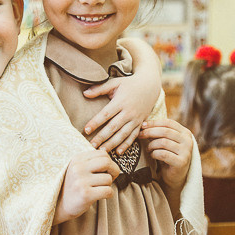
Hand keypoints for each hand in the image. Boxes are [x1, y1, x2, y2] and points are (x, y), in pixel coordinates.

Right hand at [54, 149, 120, 224]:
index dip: (109, 162)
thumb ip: (92, 162)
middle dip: (114, 171)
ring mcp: (81, 181)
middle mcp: (78, 168)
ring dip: (108, 185)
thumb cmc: (74, 186)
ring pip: (108, 179)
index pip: (103, 154)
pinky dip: (108, 194)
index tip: (106, 170)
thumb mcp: (78, 169)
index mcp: (77, 159)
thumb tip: (111, 160)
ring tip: (98, 189)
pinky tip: (100, 196)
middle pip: (107, 162)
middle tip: (110, 178)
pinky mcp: (86, 194)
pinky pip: (108, 191)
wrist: (60, 205)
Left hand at [83, 36, 161, 153]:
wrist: (150, 86)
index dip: (95, 122)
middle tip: (91, 145)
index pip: (106, 114)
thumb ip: (100, 88)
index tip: (86, 130)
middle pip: (113, 127)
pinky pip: (133, 136)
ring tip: (102, 151)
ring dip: (112, 144)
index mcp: (120, 102)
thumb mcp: (115, 83)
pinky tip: (118, 152)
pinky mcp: (140, 124)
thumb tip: (84, 93)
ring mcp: (136, 119)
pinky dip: (126, 145)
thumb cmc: (129, 84)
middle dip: (102, 137)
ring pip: (123, 134)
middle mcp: (128, 112)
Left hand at [138, 119, 192, 190]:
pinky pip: (163, 154)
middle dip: (150, 132)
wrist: (175, 176)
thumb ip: (160, 133)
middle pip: (165, 131)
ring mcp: (186, 152)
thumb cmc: (168, 156)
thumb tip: (144, 124)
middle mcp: (188, 141)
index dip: (154, 123)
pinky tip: (152, 155)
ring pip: (163, 142)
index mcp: (185, 133)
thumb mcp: (166, 142)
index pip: (168, 123)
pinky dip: (154, 154)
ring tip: (148, 149)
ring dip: (151, 145)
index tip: (143, 125)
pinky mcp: (181, 162)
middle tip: (140, 135)